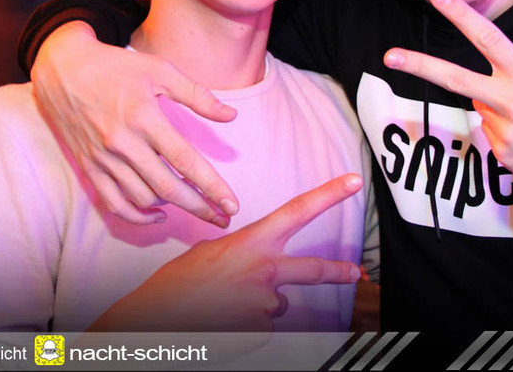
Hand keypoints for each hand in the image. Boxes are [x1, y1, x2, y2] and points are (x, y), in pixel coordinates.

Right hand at [31, 22, 238, 225]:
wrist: (64, 68)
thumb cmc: (117, 66)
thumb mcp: (160, 70)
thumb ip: (197, 95)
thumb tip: (231, 115)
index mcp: (145, 118)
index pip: (185, 160)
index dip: (211, 186)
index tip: (232, 205)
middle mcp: (123, 143)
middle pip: (168, 187)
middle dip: (200, 207)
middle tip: (224, 219)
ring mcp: (103, 158)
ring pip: (143, 198)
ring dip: (173, 207)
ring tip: (195, 204)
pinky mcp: (88, 166)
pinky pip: (113, 203)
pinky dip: (137, 215)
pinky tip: (158, 213)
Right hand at [89, 174, 363, 331]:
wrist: (156, 318)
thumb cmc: (178, 283)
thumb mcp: (210, 252)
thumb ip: (243, 252)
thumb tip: (257, 263)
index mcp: (252, 242)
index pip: (298, 210)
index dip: (329, 195)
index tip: (353, 182)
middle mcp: (265, 270)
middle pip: (313, 269)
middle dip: (338, 271)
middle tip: (356, 272)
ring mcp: (265, 303)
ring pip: (277, 305)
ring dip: (258, 305)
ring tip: (226, 305)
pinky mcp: (260, 330)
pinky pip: (263, 327)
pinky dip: (247, 325)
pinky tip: (225, 320)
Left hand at [383, 0, 512, 259]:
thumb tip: (482, 98)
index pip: (490, 38)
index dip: (462, 16)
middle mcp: (511, 103)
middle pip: (455, 78)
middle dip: (419, 65)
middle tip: (389, 56)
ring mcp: (503, 133)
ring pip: (483, 114)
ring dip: (502, 117)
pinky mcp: (502, 158)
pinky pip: (494, 140)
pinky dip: (511, 140)